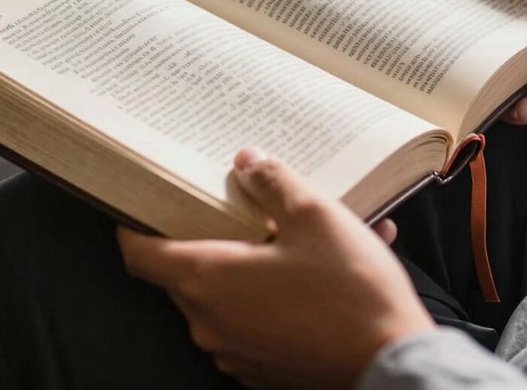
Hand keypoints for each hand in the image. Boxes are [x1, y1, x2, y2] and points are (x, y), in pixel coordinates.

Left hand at [118, 149, 433, 388]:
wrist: (393, 365)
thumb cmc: (350, 292)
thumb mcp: (313, 216)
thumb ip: (272, 182)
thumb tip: (246, 160)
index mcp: (209, 280)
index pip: (140, 254)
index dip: (133, 226)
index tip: (138, 205)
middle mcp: (210, 322)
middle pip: (184, 271)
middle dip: (204, 236)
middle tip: (231, 206)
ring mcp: (235, 351)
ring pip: (223, 294)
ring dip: (245, 263)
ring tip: (290, 234)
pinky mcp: (262, 367)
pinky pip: (251, 319)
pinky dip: (268, 292)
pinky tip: (313, 270)